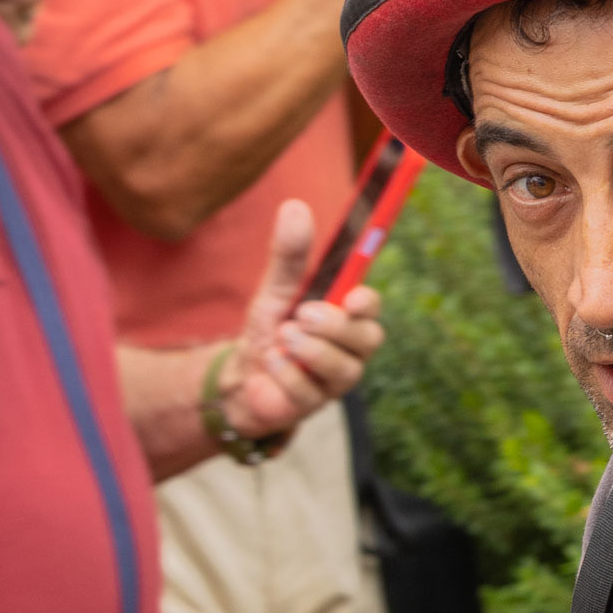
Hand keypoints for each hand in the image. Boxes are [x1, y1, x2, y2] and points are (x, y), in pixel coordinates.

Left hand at [214, 195, 388, 445]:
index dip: (367, 303)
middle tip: (303, 315)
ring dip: (311, 351)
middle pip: (368, 339)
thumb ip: (288, 255)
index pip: (372, 308)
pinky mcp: (313, 406)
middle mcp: (350, 350)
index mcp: (346, 316)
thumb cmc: (270, 329)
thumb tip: (294, 206)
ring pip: (344, 370)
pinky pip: (310, 394)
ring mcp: (334, 382)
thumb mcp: (275, 289)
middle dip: (336, 327)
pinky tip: (270, 363)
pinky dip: (286, 375)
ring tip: (283, 337)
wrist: (240, 375)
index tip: (352, 298)